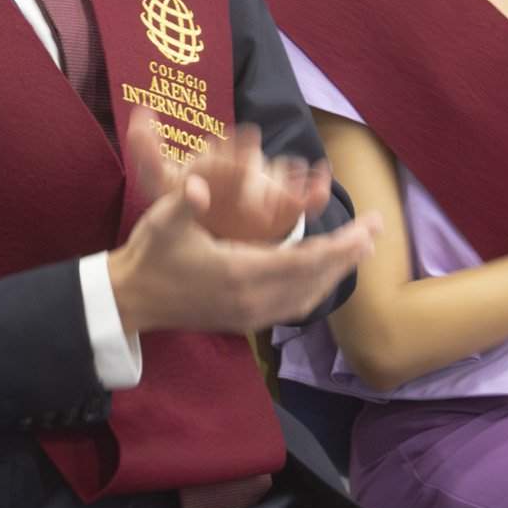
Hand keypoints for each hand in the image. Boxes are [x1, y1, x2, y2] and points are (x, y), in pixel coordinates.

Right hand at [108, 116, 377, 339]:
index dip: (341, 245)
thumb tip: (196, 186)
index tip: (367, 226)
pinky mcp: (243, 321)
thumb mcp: (164, 221)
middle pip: (315, 280)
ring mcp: (249, 315)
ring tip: (357, 251)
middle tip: (376, 232)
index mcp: (239, 272)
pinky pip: (292, 308)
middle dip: (348, 256)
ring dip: (335, 274)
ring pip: (308, 298)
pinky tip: (323, 277)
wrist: (131, 299)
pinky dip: (315, 290)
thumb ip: (185, 201)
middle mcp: (252, 300)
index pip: (305, 261)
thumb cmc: (150, 253)